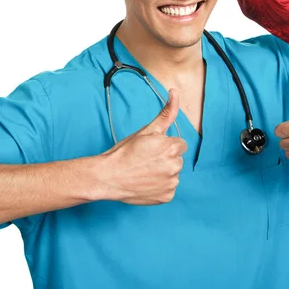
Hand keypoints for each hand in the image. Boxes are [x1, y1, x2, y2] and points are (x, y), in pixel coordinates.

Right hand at [99, 89, 187, 204]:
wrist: (109, 176)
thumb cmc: (125, 152)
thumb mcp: (146, 130)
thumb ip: (166, 112)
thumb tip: (174, 92)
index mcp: (172, 147)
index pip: (179, 144)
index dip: (165, 145)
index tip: (151, 149)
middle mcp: (175, 165)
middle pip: (177, 159)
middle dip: (165, 158)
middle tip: (146, 160)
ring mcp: (171, 183)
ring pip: (173, 173)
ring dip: (163, 172)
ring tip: (145, 172)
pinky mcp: (167, 197)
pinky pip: (169, 188)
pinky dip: (160, 186)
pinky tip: (146, 183)